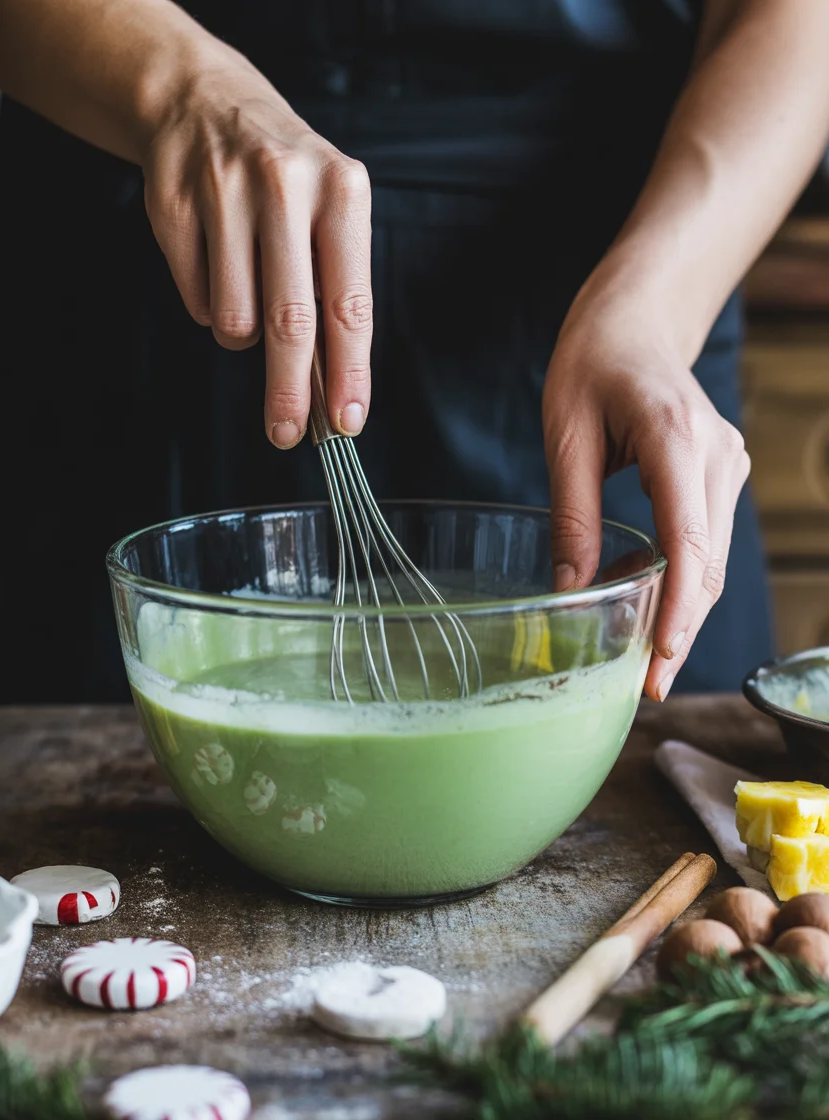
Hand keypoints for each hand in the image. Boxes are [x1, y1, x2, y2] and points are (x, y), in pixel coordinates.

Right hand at [141, 58, 372, 446]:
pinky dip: (208, 304)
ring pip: (234, 319)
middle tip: (287, 434)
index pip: (349, 304)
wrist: (205, 101)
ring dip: (243, 333)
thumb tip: (331, 389)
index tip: (346, 421)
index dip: (348, 372)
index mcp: (341, 191)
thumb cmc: (285, 180)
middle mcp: (285, 186)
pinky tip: (215, 264)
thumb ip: (334, 293)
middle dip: (290, 392)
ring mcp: (223, 193)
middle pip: (290, 322)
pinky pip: (195, 299)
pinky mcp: (172, 205)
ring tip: (249, 294)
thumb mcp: (330, 213)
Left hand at [542, 295, 750, 701]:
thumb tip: (570, 590)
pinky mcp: (721, 475)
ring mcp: (727, 464)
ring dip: (684, 611)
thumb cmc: (591, 365)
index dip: (678, 604)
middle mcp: (716, 454)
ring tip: (646, 663)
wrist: (635, 323)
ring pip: (713, 558)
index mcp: (674, 436)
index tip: (660, 656)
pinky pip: (707, 540)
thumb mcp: (565, 435)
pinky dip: (685, 581)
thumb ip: (572, 514)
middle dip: (681, 628)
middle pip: (708, 561)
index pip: (687, 536)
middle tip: (646, 687)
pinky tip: (653, 609)